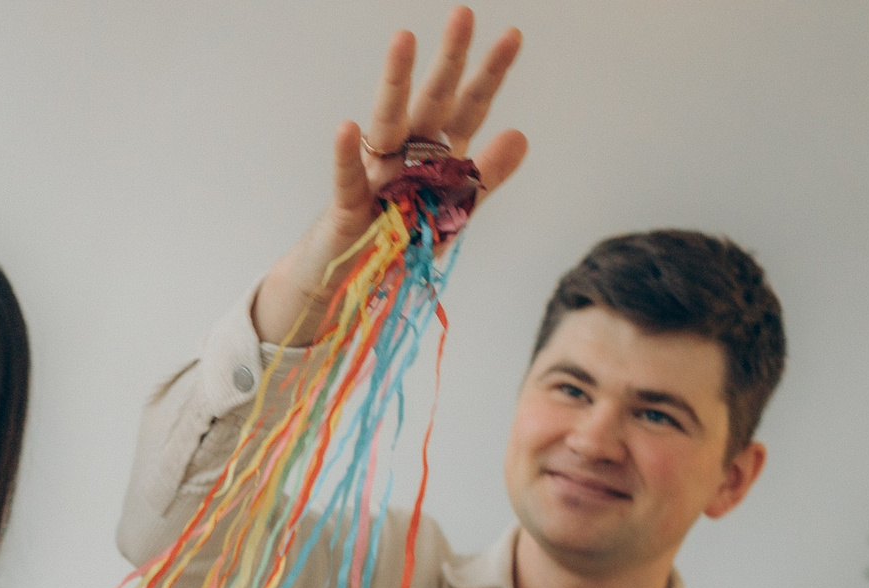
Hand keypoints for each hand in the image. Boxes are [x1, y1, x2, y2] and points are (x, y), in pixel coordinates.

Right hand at [251, 7, 527, 343]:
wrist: (348, 281)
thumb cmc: (397, 242)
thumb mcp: (451, 213)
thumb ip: (483, 177)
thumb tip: (522, 134)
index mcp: (436, 157)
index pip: (468, 108)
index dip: (489, 74)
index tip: (512, 36)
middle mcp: (405, 156)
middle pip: (431, 102)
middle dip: (449, 60)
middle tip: (463, 14)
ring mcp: (375, 177)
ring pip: (387, 123)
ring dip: (395, 82)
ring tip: (403, 40)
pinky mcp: (347, 207)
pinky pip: (347, 178)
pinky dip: (346, 155)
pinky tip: (347, 127)